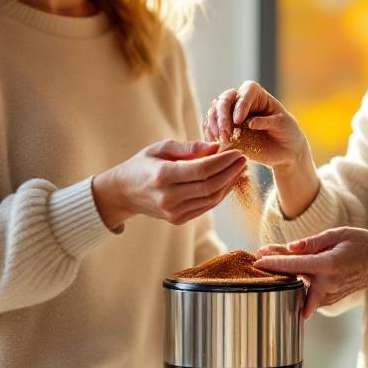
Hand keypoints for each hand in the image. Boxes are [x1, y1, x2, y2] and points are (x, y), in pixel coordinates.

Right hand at [92, 139, 245, 228]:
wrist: (124, 192)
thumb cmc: (144, 164)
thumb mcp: (161, 148)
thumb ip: (190, 148)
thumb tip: (216, 147)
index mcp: (162, 175)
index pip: (202, 170)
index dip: (224, 162)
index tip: (237, 152)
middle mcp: (168, 197)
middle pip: (210, 186)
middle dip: (231, 172)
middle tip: (243, 159)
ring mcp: (173, 212)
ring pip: (211, 199)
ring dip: (229, 184)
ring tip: (238, 169)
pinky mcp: (178, 220)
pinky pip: (206, 207)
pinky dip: (220, 194)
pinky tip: (226, 181)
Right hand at [202, 81, 310, 170]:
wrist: (285, 150)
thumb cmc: (287, 132)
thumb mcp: (283, 125)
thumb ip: (268, 122)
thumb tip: (250, 122)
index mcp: (257, 95)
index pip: (246, 91)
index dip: (240, 104)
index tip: (239, 121)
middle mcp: (241, 101)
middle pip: (225, 99)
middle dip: (223, 115)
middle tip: (226, 132)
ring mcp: (231, 115)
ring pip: (215, 111)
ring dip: (215, 125)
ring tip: (222, 140)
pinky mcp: (226, 129)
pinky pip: (212, 127)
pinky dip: (210, 133)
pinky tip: (214, 142)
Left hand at [254, 227, 367, 318]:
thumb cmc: (363, 245)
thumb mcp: (340, 234)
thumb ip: (313, 242)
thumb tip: (291, 248)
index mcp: (329, 265)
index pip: (295, 265)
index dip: (274, 263)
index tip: (258, 259)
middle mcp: (328, 284)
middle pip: (291, 281)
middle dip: (273, 271)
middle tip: (259, 257)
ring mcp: (329, 295)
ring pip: (297, 290)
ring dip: (284, 278)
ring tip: (271, 262)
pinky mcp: (329, 300)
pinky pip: (306, 293)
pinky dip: (296, 283)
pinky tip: (288, 272)